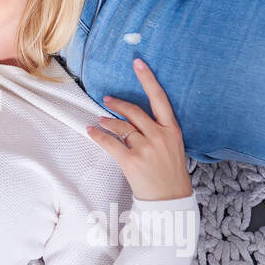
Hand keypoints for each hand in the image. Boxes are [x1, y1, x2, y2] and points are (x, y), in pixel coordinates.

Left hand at [86, 58, 192, 200]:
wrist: (170, 201)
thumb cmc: (171, 174)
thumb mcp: (173, 148)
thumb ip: (159, 131)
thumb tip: (138, 119)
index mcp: (172, 130)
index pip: (160, 99)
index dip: (148, 79)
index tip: (137, 63)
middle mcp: (160, 136)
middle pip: (134, 111)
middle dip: (119, 104)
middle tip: (108, 100)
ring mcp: (145, 148)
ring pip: (120, 126)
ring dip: (107, 121)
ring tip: (101, 120)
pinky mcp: (131, 161)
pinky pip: (109, 143)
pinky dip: (97, 136)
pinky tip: (91, 131)